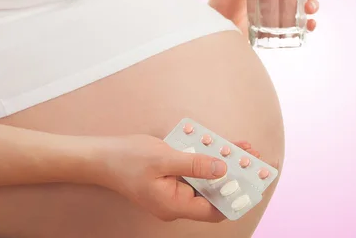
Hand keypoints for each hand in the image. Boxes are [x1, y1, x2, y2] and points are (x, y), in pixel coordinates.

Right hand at [95, 134, 261, 222]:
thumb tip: (223, 170)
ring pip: (208, 181)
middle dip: (235, 176)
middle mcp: (177, 202)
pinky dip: (209, 159)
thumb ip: (195, 165)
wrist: (101, 157)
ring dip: (224, 165)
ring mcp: (175, 191)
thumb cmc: (127, 160)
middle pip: (214, 194)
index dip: (236, 198)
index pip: (214, 210)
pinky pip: (196, 172)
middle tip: (253, 158)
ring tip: (243, 148)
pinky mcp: (173, 179)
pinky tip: (221, 145)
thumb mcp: (164, 159)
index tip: (254, 182)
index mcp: (175, 205)